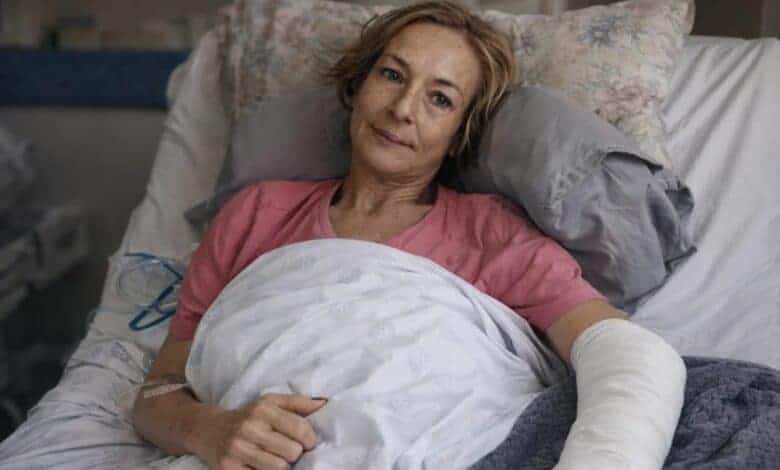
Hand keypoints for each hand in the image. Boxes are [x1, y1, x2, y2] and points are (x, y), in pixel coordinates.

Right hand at [193, 393, 327, 469]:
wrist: (207, 429)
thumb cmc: (247, 416)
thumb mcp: (270, 402)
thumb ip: (298, 402)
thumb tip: (324, 404)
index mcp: (263, 410)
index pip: (300, 428)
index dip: (310, 439)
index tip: (307, 442)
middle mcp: (249, 428)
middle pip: (292, 452)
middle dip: (295, 454)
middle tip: (289, 452)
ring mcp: (238, 450)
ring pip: (279, 468)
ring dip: (283, 467)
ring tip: (278, 460)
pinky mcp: (229, 469)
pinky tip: (263, 467)